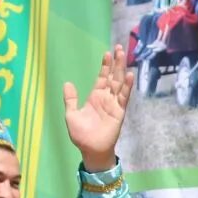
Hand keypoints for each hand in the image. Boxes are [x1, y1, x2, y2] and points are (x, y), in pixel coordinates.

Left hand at [64, 43, 131, 171]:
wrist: (91, 150)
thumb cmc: (81, 135)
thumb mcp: (71, 115)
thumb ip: (71, 99)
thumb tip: (67, 83)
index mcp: (95, 97)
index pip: (102, 78)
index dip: (105, 66)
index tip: (107, 53)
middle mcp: (107, 98)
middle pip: (113, 76)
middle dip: (116, 62)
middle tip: (120, 47)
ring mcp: (114, 104)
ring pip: (119, 83)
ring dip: (122, 69)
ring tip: (124, 56)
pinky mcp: (119, 112)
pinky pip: (124, 97)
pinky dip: (127, 86)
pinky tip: (129, 75)